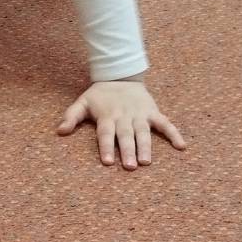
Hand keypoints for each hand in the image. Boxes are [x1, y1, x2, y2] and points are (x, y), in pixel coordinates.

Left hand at [57, 78, 185, 168]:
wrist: (121, 75)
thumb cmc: (100, 95)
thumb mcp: (83, 102)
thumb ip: (71, 116)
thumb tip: (59, 131)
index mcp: (107, 116)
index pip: (106, 133)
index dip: (105, 147)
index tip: (107, 161)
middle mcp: (124, 116)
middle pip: (125, 135)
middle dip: (127, 150)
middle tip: (129, 166)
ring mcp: (140, 114)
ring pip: (144, 132)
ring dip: (145, 146)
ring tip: (146, 161)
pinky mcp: (152, 112)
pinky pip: (165, 123)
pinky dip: (174, 134)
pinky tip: (181, 146)